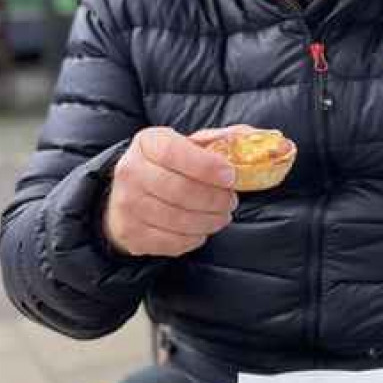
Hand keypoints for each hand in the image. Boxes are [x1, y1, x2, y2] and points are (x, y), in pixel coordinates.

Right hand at [103, 125, 251, 257]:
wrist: (129, 193)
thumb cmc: (170, 166)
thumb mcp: (189, 145)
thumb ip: (221, 141)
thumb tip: (256, 142)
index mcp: (147, 143)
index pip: (174, 152)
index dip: (206, 166)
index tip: (231, 176)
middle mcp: (130, 172)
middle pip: (180, 190)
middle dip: (214, 199)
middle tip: (231, 202)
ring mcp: (127, 205)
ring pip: (178, 219)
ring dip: (209, 221)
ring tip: (221, 216)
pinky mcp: (131, 234)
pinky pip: (171, 242)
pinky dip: (194, 238)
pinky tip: (201, 229)